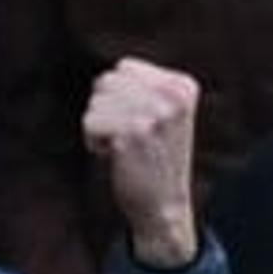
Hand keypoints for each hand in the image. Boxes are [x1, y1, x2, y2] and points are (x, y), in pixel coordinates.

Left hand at [83, 57, 200, 267]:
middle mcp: (172, 95)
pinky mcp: (132, 133)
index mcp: (182, 85)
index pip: (124, 68)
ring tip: (124, 148)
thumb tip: (103, 78)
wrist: (163, 206)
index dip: (120, 97)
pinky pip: (90, 122)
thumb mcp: (162, 114)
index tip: (139, 124)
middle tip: (129, 138)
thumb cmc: (154, 158)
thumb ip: (142, 88)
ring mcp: (154, 113)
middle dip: (107, 110)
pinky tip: (115, 157)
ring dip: (100, 127)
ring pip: (95, 102)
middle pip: (106, 81)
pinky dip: (94, 142)